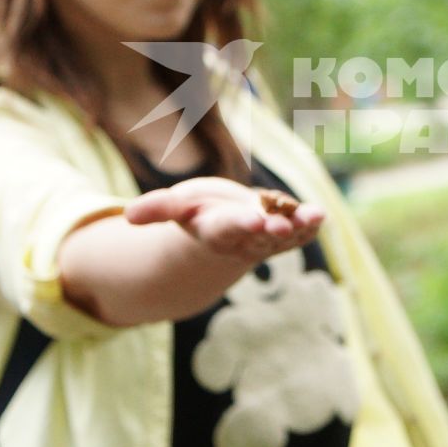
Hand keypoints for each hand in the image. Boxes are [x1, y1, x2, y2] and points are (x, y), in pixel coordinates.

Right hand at [122, 177, 323, 263]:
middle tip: (280, 226)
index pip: (228, 228)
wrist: (224, 231)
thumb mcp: (176, 207)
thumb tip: (127, 216)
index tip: (253, 220)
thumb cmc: (198, 213)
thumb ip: (156, 209)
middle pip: (258, 236)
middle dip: (270, 230)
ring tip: (314, 216)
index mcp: (216, 231)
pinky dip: (310, 226)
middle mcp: (245, 239)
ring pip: (285, 236)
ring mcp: (269, 239)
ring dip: (299, 227)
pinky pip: (301, 232)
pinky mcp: (288, 235)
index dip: (240, 224)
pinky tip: (320, 216)